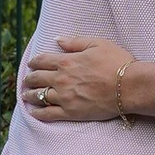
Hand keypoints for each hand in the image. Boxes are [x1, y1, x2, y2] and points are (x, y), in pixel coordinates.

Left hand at [20, 34, 140, 124]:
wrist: (129, 86)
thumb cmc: (116, 62)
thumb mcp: (97, 44)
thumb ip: (75, 42)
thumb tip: (57, 39)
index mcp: (66, 61)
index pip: (42, 61)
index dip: (34, 62)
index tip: (31, 64)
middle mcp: (61, 79)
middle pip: (37, 79)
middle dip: (29, 78)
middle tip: (27, 80)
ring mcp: (64, 97)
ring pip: (39, 96)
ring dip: (29, 95)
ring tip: (26, 95)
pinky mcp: (70, 112)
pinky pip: (48, 114)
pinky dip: (37, 113)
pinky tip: (32, 112)